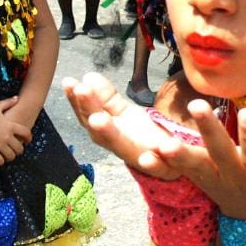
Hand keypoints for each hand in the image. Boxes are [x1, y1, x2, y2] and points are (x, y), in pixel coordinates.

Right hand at [0, 96, 31, 164]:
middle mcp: (6, 136)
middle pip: (19, 148)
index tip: (28, 141)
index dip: (28, 138)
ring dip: (9, 157)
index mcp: (10, 125)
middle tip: (15, 152)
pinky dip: (0, 162)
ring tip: (7, 157)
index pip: (26, 133)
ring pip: (10, 156)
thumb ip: (8, 103)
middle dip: (18, 151)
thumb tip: (17, 98)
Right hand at [63, 73, 179, 178]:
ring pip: (125, 150)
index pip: (89, 117)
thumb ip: (108, 100)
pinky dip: (155, 162)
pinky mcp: (166, 168)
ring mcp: (143, 161)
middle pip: (102, 134)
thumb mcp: (125, 116)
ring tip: (97, 118)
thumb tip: (87, 76)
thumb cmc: (145, 140)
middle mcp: (121, 149)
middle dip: (89, 112)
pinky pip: (161, 167)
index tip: (70, 82)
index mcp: (109, 134)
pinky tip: (156, 149)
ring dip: (109, 134)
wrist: (176, 166)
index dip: (78, 102)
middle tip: (81, 90)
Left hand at [155, 100, 245, 219]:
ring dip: (176, 152)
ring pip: (193, 163)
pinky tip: (141, 154)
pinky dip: (159, 164)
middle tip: (198, 106)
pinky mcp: (196, 178)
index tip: (245, 112)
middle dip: (210, 131)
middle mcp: (234, 174)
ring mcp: (213, 178)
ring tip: (158, 140)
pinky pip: (175, 170)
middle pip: (221, 152)